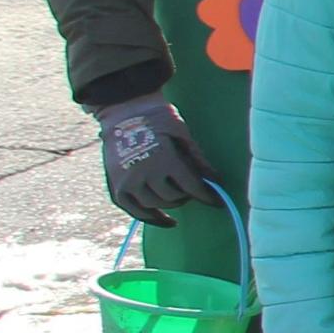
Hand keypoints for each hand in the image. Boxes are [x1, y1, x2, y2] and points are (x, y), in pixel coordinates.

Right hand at [94, 97, 210, 223]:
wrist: (125, 111)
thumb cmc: (159, 120)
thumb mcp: (183, 136)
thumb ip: (198, 161)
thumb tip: (215, 181)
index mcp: (163, 160)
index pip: (191, 186)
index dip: (207, 196)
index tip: (218, 202)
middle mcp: (143, 173)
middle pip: (172, 197)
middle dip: (187, 195)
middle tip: (192, 189)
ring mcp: (126, 181)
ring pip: (154, 205)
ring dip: (170, 203)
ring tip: (178, 196)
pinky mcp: (115, 185)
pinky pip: (133, 210)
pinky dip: (150, 218)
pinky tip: (167, 221)